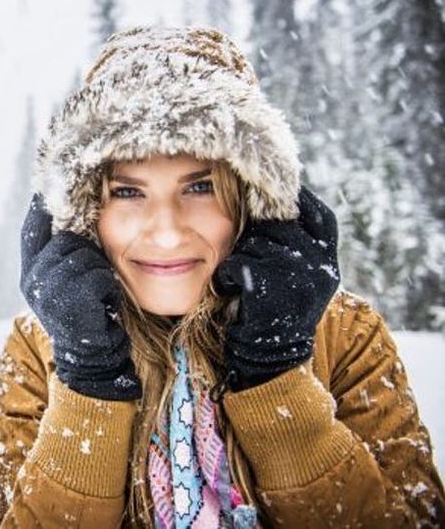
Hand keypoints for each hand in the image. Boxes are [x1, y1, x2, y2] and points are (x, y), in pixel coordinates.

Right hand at [19, 193, 141, 400]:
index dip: (42, 206)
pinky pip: (97, 274)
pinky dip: (108, 286)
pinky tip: (103, 303)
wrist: (94, 357)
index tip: (50, 184)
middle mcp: (32, 279)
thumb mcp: (68, 281)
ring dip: (99, 269)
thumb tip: (69, 215)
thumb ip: (62, 254)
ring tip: (98, 292)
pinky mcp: (69, 300)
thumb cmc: (88, 313)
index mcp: (30, 272)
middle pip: (65, 238)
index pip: (32, 229)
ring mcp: (47, 290)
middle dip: (86, 249)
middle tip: (94, 274)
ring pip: (83, 254)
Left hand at [212, 185, 340, 392]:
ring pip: (252, 243)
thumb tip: (274, 200)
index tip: (274, 197)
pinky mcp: (267, 287)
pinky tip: (229, 289)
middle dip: (255, 236)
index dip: (296, 203)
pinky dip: (226, 276)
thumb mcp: (301, 276)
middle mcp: (320, 266)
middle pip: (276, 225)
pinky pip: (236, 263)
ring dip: (239, 258)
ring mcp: (296, 276)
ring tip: (242, 281)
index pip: (319, 215)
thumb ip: (297, 244)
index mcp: (329, 260)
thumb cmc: (276, 309)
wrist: (271, 357)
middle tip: (247, 259)